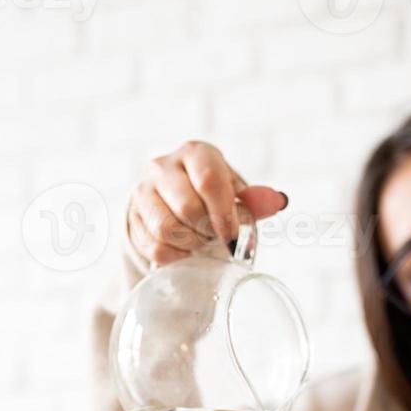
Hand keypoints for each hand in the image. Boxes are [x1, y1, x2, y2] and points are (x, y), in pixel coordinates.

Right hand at [128, 140, 287, 265]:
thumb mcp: (235, 195)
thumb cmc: (212, 199)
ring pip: (167, 229)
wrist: (173, 205)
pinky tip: (184, 249)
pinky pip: (156, 247)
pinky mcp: (134, 219)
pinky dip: (176, 256)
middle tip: (215, 236)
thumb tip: (276, 201)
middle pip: (187, 207)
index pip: (209, 179)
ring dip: (191, 244)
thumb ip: (254, 201)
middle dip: (207, 231)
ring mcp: (144, 192)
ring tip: (200, 241)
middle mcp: (163, 166)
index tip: (231, 234)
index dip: (223, 212)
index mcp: (195, 153)